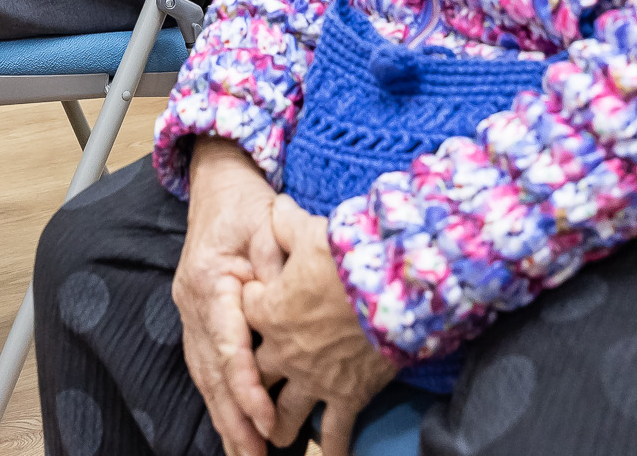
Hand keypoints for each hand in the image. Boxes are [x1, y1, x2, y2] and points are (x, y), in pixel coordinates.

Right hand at [175, 140, 284, 455]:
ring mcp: (189, 312)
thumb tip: (297, 310)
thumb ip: (280, 270)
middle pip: (210, 372)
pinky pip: (205, 365)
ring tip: (243, 454)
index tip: (268, 420)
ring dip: (223, 417)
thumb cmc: (247, 202)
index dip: (247, 389)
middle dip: (233, 420)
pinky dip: (218, 398)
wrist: (218, 183)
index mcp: (209, 281)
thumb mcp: (270, 225)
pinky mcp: (197, 317)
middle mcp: (192, 303)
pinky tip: (231, 425)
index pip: (228, 347)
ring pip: (204, 374)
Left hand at [242, 196, 395, 448]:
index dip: (245, 311)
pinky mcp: (346, 396)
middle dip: (246, 389)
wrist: (393, 290)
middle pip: (252, 376)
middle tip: (243, 400)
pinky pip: (334, 433)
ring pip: (282, 414)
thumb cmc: (348, 257)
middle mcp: (283, 351)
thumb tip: (279, 206)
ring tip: (271, 436)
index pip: (242, 315)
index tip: (248, 308)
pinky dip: (331, 450)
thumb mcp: (309, 230)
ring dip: (275, 426)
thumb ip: (285, 222)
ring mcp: (313, 379)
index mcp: (267, 310)